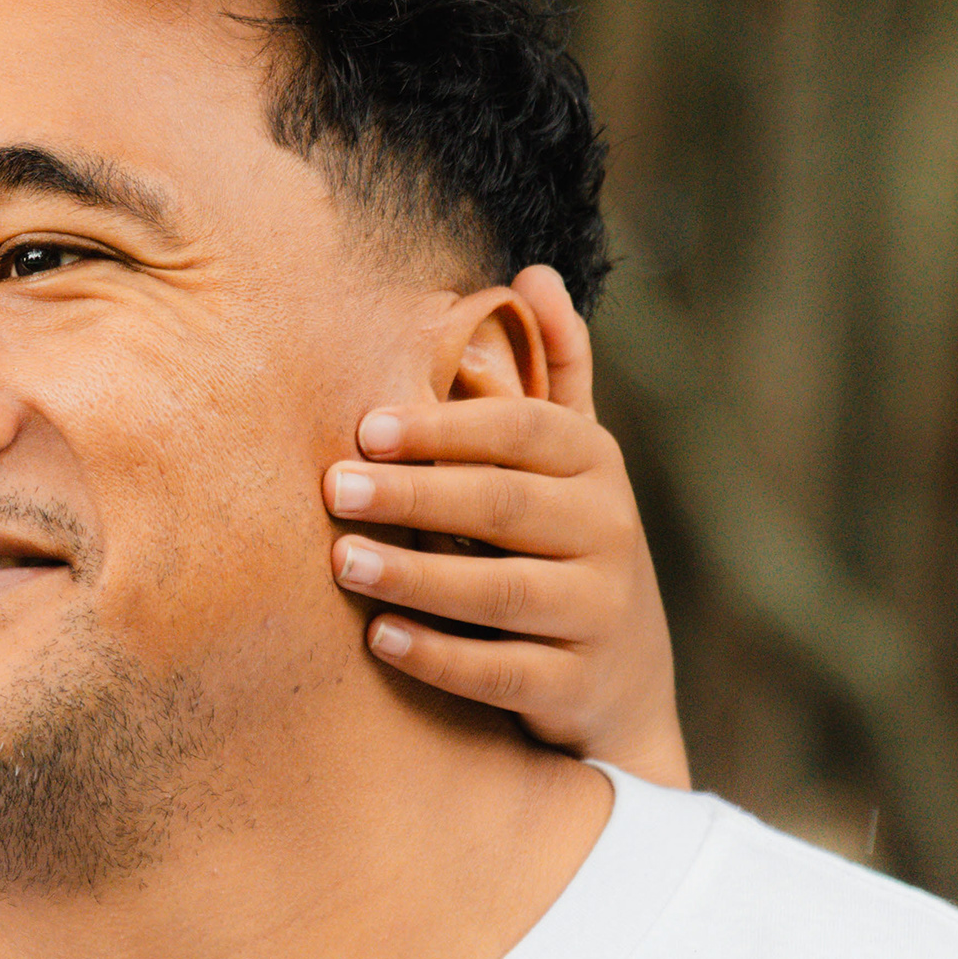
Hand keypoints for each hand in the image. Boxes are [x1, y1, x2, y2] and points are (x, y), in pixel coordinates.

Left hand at [321, 264, 692, 790]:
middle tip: (334, 487)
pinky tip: (380, 638)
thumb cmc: (568, 547)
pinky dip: (440, 655)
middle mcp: (609, 532)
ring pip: (503, 591)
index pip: (527, 429)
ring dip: (417, 576)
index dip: (449, 425)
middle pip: (506, 504)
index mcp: (595, 465)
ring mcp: (598, 613)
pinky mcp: (577, 687)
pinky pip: (504, 672)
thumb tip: (535, 271)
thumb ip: (552, 373)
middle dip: (416, 494)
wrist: (623, 687)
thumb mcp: (571, 460)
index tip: (368, 428)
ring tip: (343, 563)